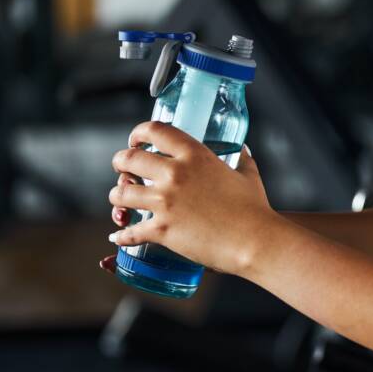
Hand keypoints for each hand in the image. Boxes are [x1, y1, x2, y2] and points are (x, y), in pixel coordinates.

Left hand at [101, 121, 273, 275]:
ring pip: (121, 193)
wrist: (255, 240)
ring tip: (120, 201)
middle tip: (122, 170)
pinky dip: (121, 235)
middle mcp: (175, 174)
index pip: (155, 131)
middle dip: (120, 163)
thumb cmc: (255, 209)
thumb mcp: (249, 176)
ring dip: (117, 196)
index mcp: (195, 155)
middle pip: (129, 159)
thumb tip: (242, 149)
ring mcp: (166, 202)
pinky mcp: (163, 230)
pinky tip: (118, 236)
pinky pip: (130, 232)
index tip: (135, 141)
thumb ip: (242, 159)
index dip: (138, 133)